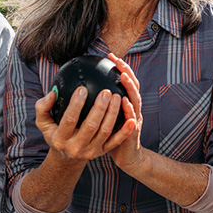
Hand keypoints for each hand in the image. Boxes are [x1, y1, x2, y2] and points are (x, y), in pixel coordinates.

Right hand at [34, 65, 132, 163]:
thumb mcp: (43, 122)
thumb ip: (42, 107)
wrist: (66, 157)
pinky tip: (131, 119)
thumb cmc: (55, 132)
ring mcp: (91, 151)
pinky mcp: (102, 152)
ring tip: (117, 97)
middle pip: (90, 126)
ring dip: (112, 115)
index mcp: (60, 138)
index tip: (83, 88)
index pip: (69, 120)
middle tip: (106, 92)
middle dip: (99, 108)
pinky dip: (124, 132)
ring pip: (105, 132)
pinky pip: (115, 142)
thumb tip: (52, 93)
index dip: (76, 104)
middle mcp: (76, 147)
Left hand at [104, 53, 144, 171]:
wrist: (125, 157)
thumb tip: (77, 89)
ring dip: (130, 88)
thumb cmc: (110, 135)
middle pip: (133, 87)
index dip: (121, 68)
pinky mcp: (134, 134)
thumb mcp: (103, 117)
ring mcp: (135, 120)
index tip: (110, 55)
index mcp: (126, 103)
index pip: (126, 81)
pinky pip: (132, 121)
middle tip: (118, 61)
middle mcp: (133, 109)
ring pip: (135, 101)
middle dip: (127, 72)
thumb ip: (94, 103)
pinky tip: (124, 104)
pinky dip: (130, 111)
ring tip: (123, 77)